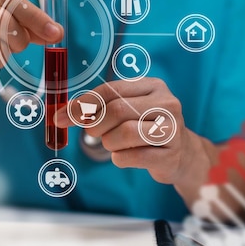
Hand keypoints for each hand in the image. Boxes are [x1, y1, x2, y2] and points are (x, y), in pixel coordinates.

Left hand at [54, 78, 212, 190]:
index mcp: (153, 86)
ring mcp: (172, 130)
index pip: (110, 90)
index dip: (83, 104)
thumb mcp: (128, 109)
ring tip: (114, 144)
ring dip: (109, 143)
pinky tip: (128, 156)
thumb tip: (62, 113)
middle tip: (91, 133)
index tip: (62, 117)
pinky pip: (132, 157)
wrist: (182, 154)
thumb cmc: (146, 128)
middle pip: (116, 110)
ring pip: (124, 133)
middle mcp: (167, 104)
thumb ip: (100, 106)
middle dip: (95, 125)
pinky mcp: (171, 155)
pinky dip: (120, 159)